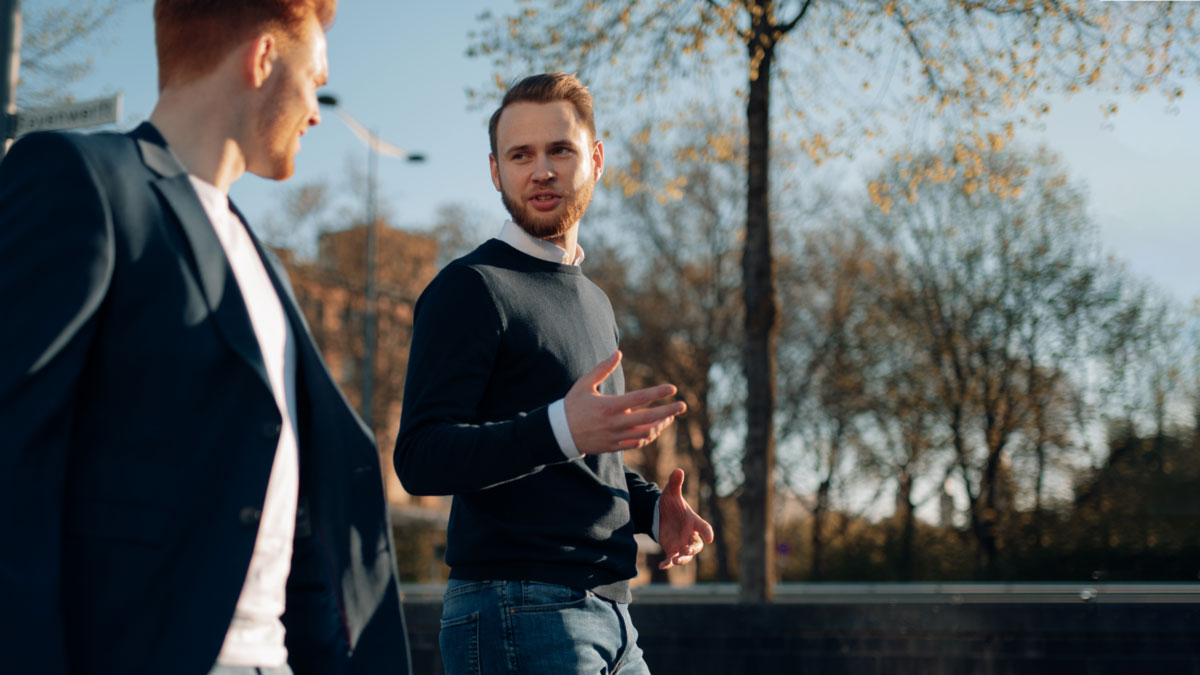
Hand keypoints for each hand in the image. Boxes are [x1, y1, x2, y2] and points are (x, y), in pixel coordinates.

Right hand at [564, 351, 685, 455]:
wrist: (560, 433)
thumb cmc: (572, 405)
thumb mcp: (585, 384)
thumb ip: (603, 368)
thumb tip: (618, 353)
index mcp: (609, 406)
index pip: (639, 398)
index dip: (658, 393)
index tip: (672, 389)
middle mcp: (615, 423)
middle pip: (648, 418)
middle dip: (668, 411)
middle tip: (683, 406)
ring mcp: (615, 437)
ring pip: (645, 433)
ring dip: (660, 425)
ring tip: (670, 417)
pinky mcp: (613, 447)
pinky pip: (636, 443)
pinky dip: (648, 437)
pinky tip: (655, 429)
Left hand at [657, 469, 714, 569]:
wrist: (660, 515)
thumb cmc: (671, 504)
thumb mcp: (671, 493)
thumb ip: (675, 484)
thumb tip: (678, 470)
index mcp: (693, 521)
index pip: (703, 527)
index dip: (707, 532)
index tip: (710, 537)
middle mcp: (690, 534)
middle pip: (697, 545)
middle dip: (693, 549)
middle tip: (688, 551)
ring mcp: (682, 544)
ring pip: (686, 555)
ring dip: (683, 558)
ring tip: (676, 560)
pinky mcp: (672, 550)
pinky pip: (671, 559)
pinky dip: (668, 563)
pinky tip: (661, 566)